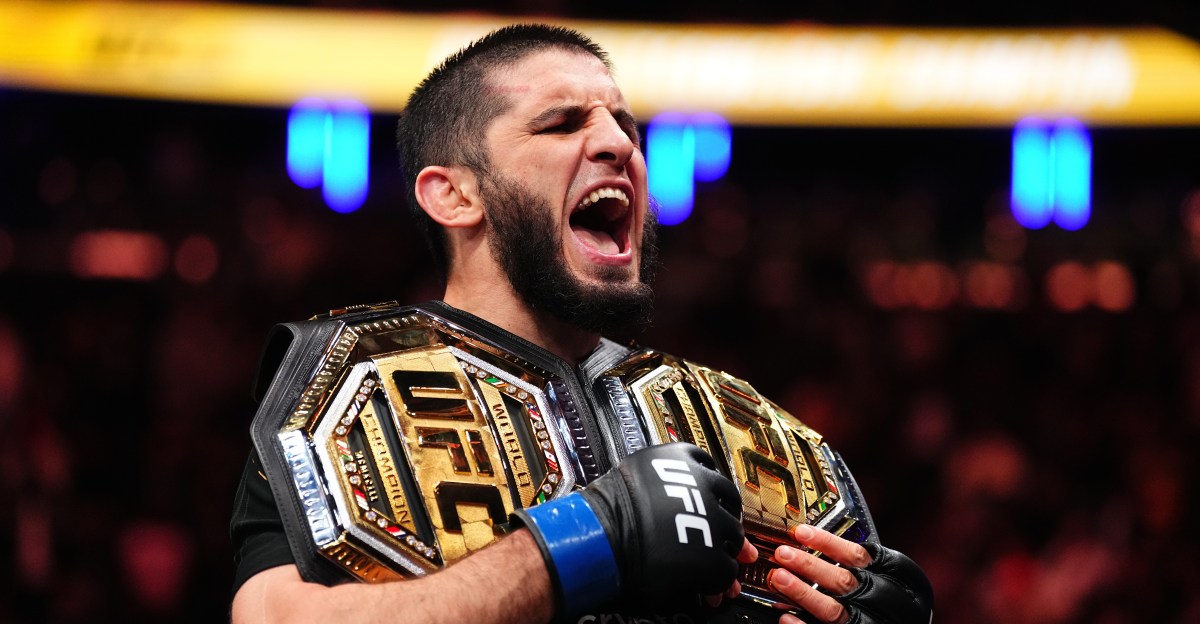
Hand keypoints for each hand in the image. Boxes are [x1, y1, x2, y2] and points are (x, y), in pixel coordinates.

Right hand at [514, 443, 746, 615]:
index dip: (712, 493)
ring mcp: (711, 519)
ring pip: (734, 536)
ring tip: (713, 568)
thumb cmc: (606, 511)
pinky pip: (727, 569)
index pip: (711, 470)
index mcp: (682, 458)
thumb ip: (663, 479)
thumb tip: (673, 495)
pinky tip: (707, 587)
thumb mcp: (636, 476)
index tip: (715, 503)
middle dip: (725, 522)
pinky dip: (719, 581)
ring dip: (725, 552)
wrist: (597, 540)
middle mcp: (702, 484)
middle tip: (722, 538)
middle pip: (729, 503)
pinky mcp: (712, 555)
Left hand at [767, 525, 932, 623]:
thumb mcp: (890, 574)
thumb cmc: (894, 600)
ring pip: (833, 610)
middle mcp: (885, 603)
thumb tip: (812, 541)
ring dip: (803, 594)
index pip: (857, 556)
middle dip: (809, 566)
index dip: (827, 543)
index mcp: (896, 579)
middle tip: (783, 554)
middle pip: (843, 582)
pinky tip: (786, 617)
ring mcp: (869, 623)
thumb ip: (860, 562)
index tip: (801, 532)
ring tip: (779, 579)